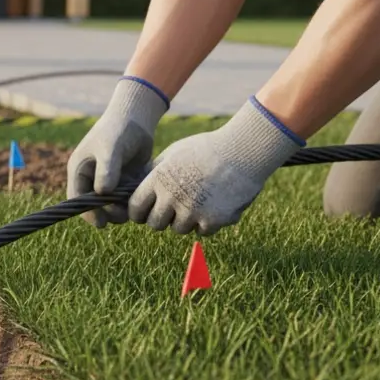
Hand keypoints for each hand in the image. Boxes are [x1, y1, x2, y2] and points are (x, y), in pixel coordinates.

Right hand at [66, 77, 169, 226]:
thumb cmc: (118, 129)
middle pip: (96, 206)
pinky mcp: (124, 180)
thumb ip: (107, 170)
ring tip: (135, 203)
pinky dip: (133, 199)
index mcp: (80, 170)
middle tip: (125, 214)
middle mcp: (91, 177)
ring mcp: (108, 180)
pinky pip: (126, 197)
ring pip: (113, 205)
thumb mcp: (111, 148)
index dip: (88, 213)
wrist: (137, 117)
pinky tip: (142, 193)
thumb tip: (102, 193)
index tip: (102, 223)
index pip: (78, 199)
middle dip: (109, 212)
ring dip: (123, 208)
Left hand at [128, 97, 303, 234]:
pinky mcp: (213, 220)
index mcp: (158, 179)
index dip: (139, 213)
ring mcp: (192, 211)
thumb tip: (135, 188)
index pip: (136, 208)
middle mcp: (172, 197)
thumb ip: (154, 172)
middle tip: (172, 210)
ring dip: (185, 220)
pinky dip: (207, 222)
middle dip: (161, 219)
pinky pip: (202, 231)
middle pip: (155, 224)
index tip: (144, 213)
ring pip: (179, 229)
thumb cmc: (206, 149)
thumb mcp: (173, 154)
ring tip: (198, 201)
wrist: (244, 151)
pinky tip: (215, 204)